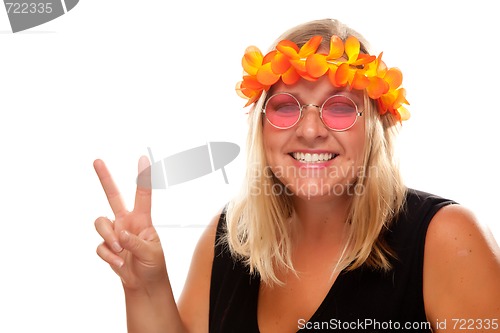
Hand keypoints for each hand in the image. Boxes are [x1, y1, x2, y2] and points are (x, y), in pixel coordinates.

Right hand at [94, 156, 166, 290]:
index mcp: (143, 220)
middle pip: (113, 196)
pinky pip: (101, 246)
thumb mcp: (151, 253)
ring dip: (109, 238)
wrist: (144, 284)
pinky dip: (110, 255)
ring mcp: (115, 232)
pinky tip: (119, 262)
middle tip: (97, 160)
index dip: (143, 177)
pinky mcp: (106, 245)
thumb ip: (136, 242)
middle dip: (105, 178)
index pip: (143, 195)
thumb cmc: (153, 265)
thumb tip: (121, 234)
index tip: (143, 159)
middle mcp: (126, 221)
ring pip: (101, 223)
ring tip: (121, 250)